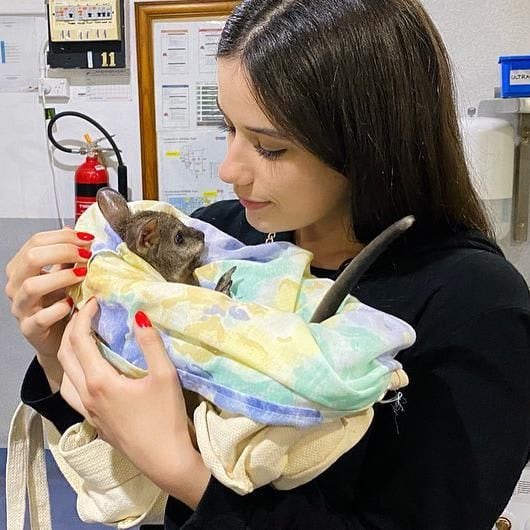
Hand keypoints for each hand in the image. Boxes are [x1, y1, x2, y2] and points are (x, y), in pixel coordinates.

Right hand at [5, 227, 93, 388]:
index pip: (36, 241)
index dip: (63, 236)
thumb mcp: (65, 275)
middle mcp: (17, 285)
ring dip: (62, 277)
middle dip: (64, 251)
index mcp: (22, 267)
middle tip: (87, 256)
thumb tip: (82, 235)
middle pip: (32, 258)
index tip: (88, 239)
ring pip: (32, 285)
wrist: (58, 337)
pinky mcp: (30, 328)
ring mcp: (21, 307)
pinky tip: (73, 303)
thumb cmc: (60, 303)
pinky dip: (59, 308)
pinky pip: (41, 317)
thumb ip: (69, 257)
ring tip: (83, 275)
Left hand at [58, 298, 210, 507]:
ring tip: (84, 340)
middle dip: (73, 329)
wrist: (164, 459)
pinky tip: (90, 373)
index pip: (80, 340)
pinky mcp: (94, 422)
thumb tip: (139, 315)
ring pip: (64, 376)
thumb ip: (150, 344)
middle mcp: (86, 395)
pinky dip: (73, 374)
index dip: (84, 316)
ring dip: (68, 352)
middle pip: (66, 355)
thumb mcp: (164, 376)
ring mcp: (88, 411)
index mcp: (100, 381)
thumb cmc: (165, 417)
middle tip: (89, 313)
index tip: (96, 301)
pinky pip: (72, 392)